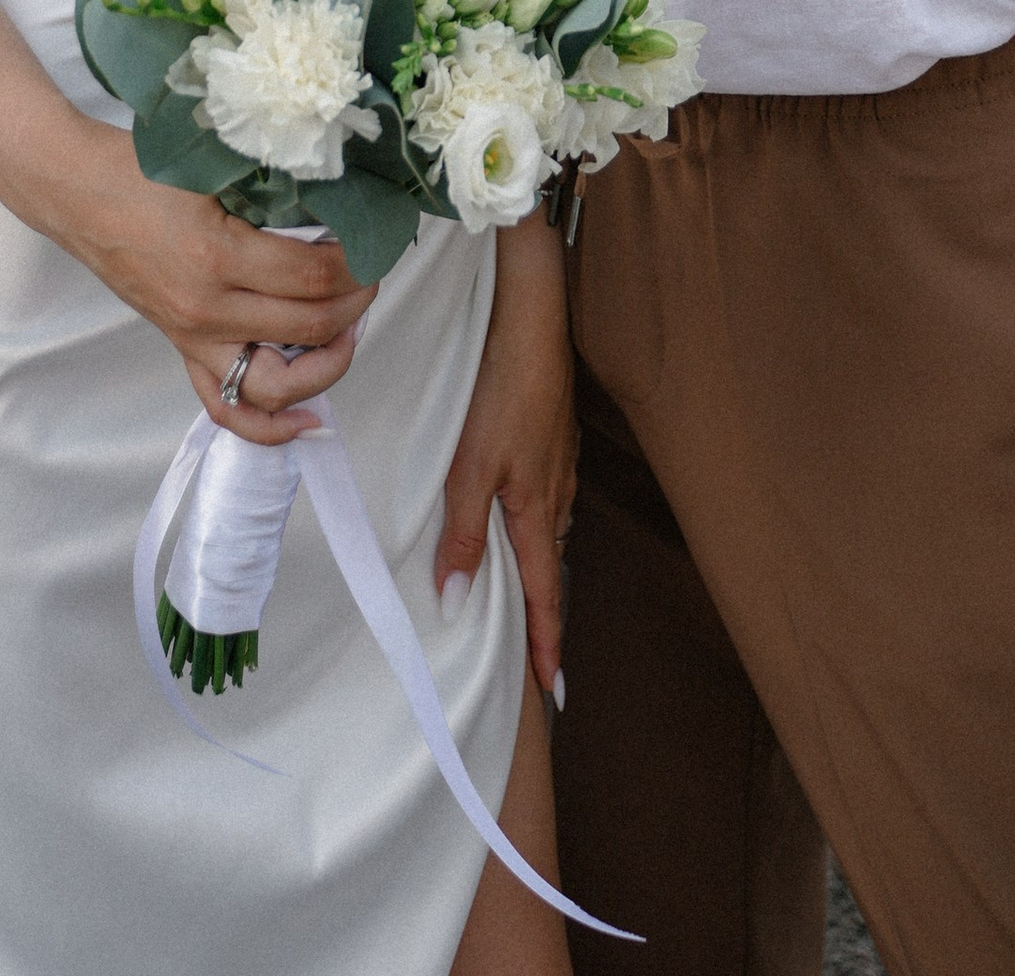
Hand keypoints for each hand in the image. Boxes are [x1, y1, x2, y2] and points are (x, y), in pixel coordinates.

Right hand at [55, 126, 375, 446]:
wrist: (77, 191)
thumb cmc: (141, 166)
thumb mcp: (214, 166)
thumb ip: (271, 188)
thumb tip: (338, 201)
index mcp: (218, 256)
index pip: (314, 278)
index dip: (357, 264)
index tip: (374, 242)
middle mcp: (207, 309)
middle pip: (309, 328)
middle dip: (357, 303)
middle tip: (372, 274)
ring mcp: (193, 336)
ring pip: (278, 385)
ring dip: (328, 364)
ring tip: (349, 330)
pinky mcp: (182, 348)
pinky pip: (227, 408)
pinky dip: (271, 426)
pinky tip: (308, 419)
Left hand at [437, 216, 575, 694]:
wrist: (532, 324)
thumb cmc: (501, 394)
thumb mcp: (473, 468)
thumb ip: (463, 535)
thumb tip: (455, 603)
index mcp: (536, 511)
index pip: (544, 594)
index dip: (546, 643)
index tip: (551, 690)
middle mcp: (556, 494)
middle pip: (550, 566)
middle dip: (544, 611)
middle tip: (538, 652)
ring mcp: (559, 463)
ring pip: (549, 530)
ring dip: (539, 566)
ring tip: (528, 594)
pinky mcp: (553, 437)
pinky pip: (548, 498)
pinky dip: (536, 524)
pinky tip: (522, 514)